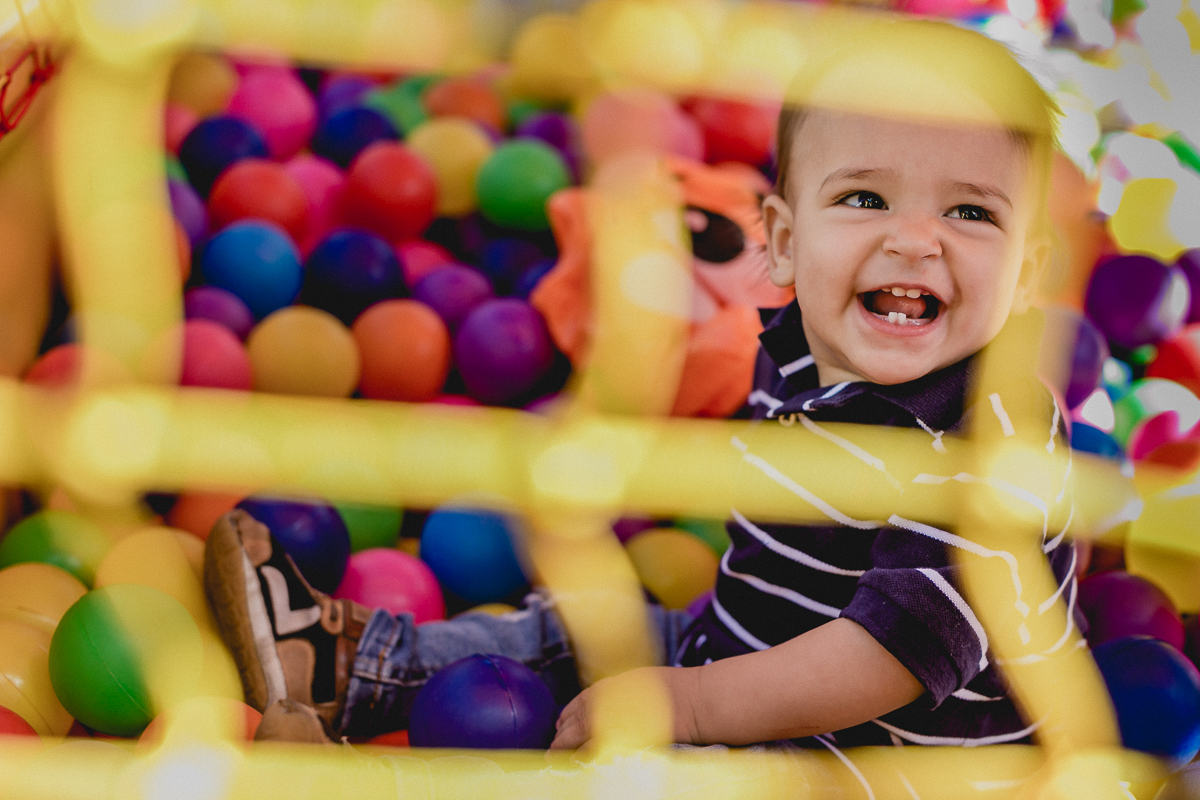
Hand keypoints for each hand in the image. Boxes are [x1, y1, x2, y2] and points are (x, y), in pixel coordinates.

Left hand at [549, 666, 701, 750]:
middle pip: (578, 719)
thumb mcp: (641, 679)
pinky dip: (587, 754)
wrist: (698, 701)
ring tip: (558, 754)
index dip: (567, 713)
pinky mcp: (628, 737)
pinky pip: (601, 748)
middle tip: (553, 743)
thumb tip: (601, 702)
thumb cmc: (676, 689)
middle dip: (563, 733)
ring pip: (584, 734)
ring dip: (568, 745)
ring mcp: (619, 719)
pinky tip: (580, 760)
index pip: (581, 701)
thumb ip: (619, 690)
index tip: (559, 722)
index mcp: (614, 684)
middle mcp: (611, 700)